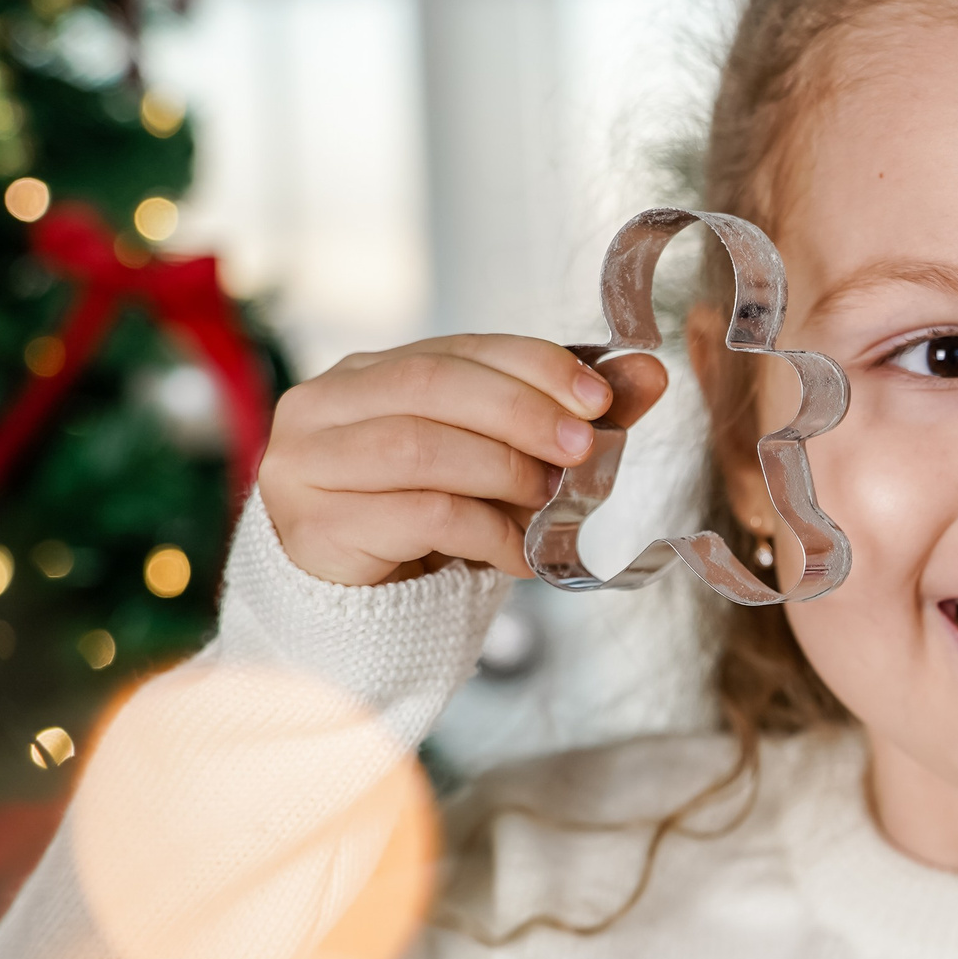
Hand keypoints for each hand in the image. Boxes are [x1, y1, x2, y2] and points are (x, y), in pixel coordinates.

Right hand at [257, 335, 666, 586]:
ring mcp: (309, 464)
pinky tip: (519, 554)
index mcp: (368, 373)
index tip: (600, 396)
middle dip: (522, 412)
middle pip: (433, 386)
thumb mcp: (498, 462)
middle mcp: (326, 406)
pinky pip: (417, 516)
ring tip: (551, 502)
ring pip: (420, 447)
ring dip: (503, 470)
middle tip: (583, 447)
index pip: (458, 349)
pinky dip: (484, 532)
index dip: (533, 365)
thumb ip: (563, 416)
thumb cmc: (427, 523)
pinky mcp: (317, 526)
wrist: (362, 609)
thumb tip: (648, 374)